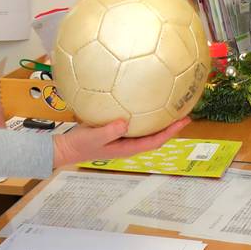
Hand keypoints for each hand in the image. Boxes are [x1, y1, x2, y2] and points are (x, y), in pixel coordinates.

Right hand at [52, 117, 190, 168]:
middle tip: (184, 111)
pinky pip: (134, 122)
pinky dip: (143, 113)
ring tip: (169, 105)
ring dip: (159, 119)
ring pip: (146, 129)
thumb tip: (125, 122)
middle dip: (171, 125)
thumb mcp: (94, 137)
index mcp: (127, 148)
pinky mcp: (115, 131)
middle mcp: (128, 143)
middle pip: (156, 135)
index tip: (184, 121)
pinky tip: (142, 101)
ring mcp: (122, 138)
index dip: (171, 132)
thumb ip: (110, 131)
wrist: (65, 148)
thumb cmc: (80, 145)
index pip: (156, 141)